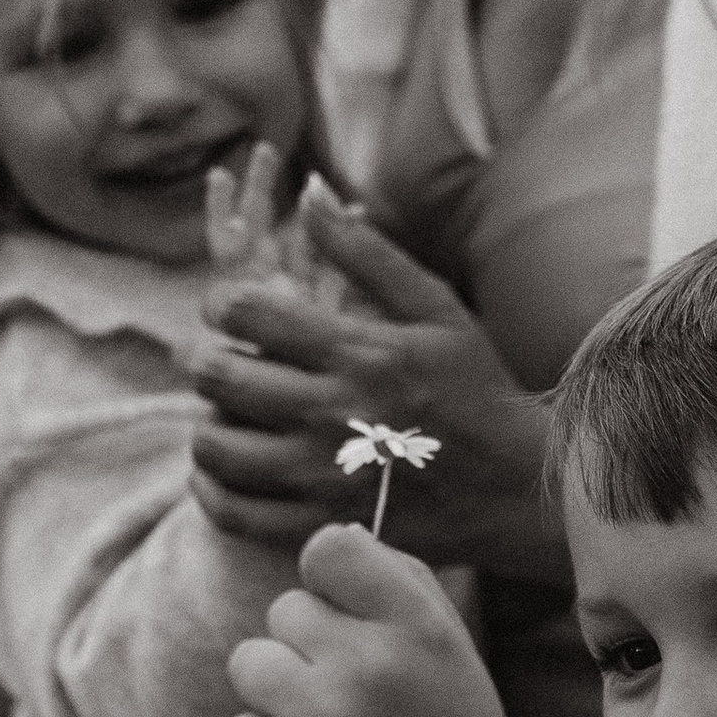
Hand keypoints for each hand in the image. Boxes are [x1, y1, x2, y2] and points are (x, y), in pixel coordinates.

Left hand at [189, 178, 557, 573]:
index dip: (219, 303)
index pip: (246, 311)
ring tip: (228, 414)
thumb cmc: (474, 387)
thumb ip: (366, 251)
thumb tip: (309, 191)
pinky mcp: (319, 525)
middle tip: (214, 359)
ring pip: (214, 445)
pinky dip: (213, 489)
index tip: (229, 312)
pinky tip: (230, 469)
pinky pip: (231, 511)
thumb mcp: (433, 308)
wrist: (514, 487)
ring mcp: (322, 477)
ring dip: (208, 423)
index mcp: (358, 352)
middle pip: (217, 376)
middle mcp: (332, 414)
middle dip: (202, 359)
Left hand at [227, 524, 535, 716]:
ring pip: (251, 662)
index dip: (324, 573)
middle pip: (285, 609)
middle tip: (351, 698)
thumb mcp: (456, 661)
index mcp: (419, 630)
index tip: (338, 605)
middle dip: (307, 648)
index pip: (330, 549)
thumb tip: (336, 536)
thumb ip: (403, 588)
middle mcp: (369, 665)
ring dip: (278, 693)